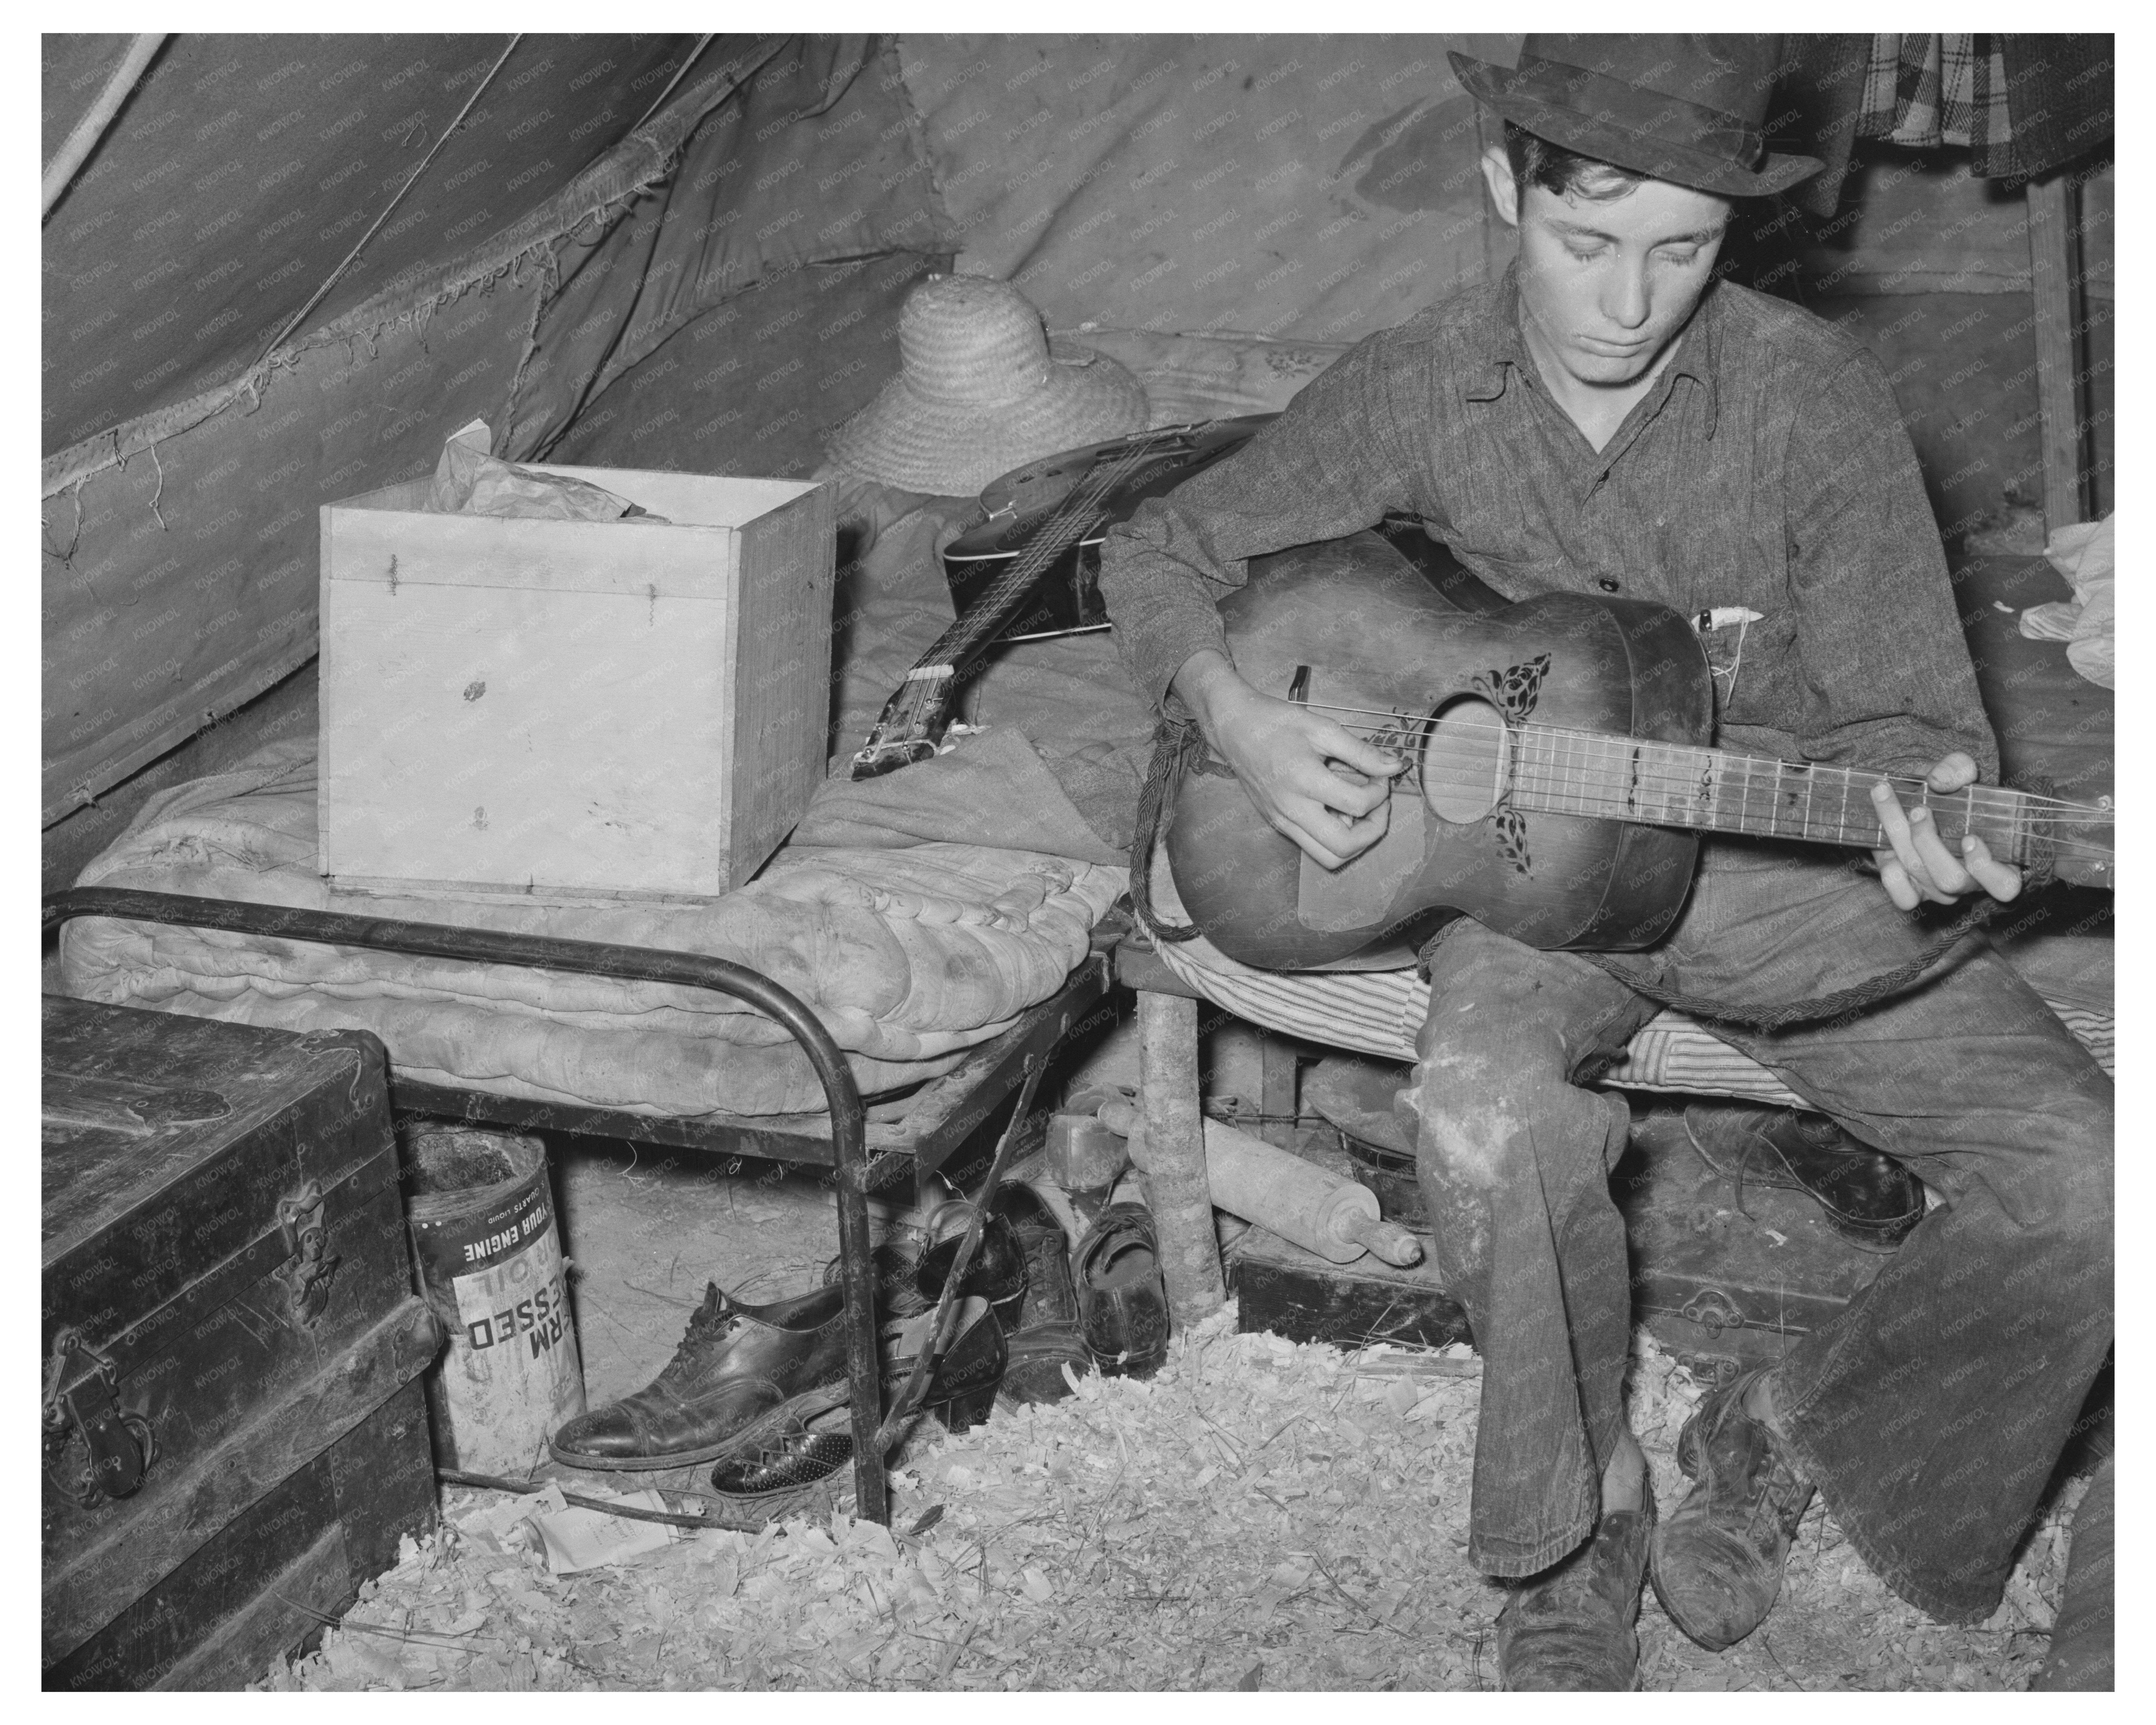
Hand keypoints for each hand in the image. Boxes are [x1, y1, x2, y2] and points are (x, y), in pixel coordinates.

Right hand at [1174, 651, 1406, 867]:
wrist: (1234, 728)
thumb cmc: (1278, 723)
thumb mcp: (1323, 729)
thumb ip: (1362, 751)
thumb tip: (1395, 767)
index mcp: (1304, 780)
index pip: (1357, 805)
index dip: (1381, 792)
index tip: (1380, 774)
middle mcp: (1292, 809)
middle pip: (1344, 847)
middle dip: (1374, 829)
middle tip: (1378, 804)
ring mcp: (1282, 821)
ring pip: (1328, 857)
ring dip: (1355, 841)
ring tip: (1359, 811)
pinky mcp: (1277, 824)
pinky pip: (1312, 845)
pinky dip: (1334, 835)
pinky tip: (1336, 808)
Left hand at [1869, 751, 2020, 910]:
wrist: (1914, 798)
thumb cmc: (1950, 791)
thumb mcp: (1957, 772)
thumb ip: (1957, 768)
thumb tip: (1941, 781)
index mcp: (1998, 861)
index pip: (2004, 885)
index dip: (1986, 867)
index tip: (1970, 837)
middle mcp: (1970, 881)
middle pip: (1951, 879)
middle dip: (1929, 843)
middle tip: (1919, 810)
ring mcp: (1939, 889)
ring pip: (1920, 875)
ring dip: (1900, 837)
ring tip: (1888, 801)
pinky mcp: (1913, 890)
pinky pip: (1903, 897)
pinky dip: (1891, 874)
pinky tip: (1883, 845)